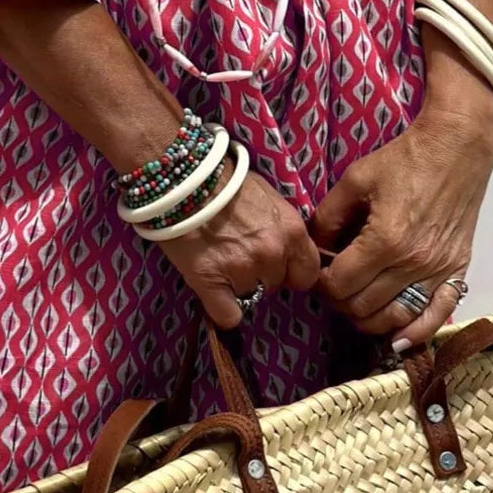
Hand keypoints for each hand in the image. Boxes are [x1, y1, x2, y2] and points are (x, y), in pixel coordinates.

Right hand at [156, 165, 321, 328]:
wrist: (183, 177)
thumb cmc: (226, 181)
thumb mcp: (269, 198)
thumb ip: (281, 228)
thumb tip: (281, 248)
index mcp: (293, 231)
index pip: (308, 273)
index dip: (291, 271)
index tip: (276, 266)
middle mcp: (273, 254)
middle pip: (277, 285)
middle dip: (262, 275)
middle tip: (239, 256)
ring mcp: (243, 270)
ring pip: (251, 297)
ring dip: (238, 285)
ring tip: (218, 259)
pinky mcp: (211, 283)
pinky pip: (227, 316)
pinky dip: (220, 308)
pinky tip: (211, 289)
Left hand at [310, 97, 492, 348]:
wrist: (456, 148)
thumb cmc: (404, 159)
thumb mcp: (355, 179)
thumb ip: (328, 217)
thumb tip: (314, 247)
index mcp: (384, 239)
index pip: (339, 284)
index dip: (321, 283)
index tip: (319, 272)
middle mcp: (413, 262)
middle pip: (363, 306)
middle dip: (341, 301)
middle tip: (337, 284)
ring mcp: (438, 270)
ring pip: (395, 317)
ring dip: (370, 319)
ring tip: (359, 302)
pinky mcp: (457, 271)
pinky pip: (438, 316)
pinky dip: (416, 333)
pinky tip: (398, 339)